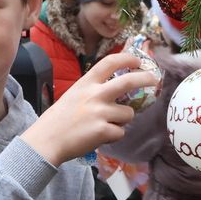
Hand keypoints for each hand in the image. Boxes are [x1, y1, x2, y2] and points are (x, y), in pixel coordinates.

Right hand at [21, 51, 157, 166]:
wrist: (46, 140)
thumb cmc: (58, 119)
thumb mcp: (74, 95)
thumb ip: (93, 90)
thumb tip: (118, 90)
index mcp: (86, 83)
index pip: (110, 62)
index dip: (127, 59)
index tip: (138, 61)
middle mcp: (95, 95)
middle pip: (128, 81)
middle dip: (145, 78)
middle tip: (154, 80)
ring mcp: (100, 113)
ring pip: (128, 113)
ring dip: (123, 120)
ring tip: (107, 124)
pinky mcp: (103, 131)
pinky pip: (120, 132)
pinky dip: (114, 135)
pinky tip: (99, 137)